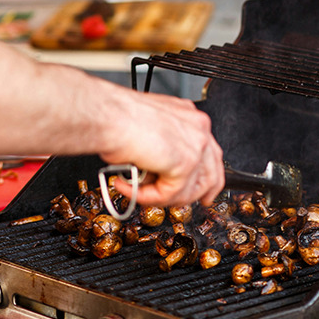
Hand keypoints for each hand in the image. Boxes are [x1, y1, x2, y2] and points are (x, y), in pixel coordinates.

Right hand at [98, 86, 224, 206]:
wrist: (106, 115)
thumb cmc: (115, 117)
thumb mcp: (147, 131)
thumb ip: (161, 150)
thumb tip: (158, 172)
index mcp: (189, 117)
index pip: (209, 154)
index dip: (202, 179)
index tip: (200, 193)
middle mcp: (198, 128)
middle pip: (211, 174)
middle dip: (192, 195)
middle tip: (172, 203)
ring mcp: (196, 145)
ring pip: (190, 190)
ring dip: (162, 198)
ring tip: (138, 192)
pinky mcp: (186, 162)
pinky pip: (170, 194)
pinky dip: (148, 197)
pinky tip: (129, 187)